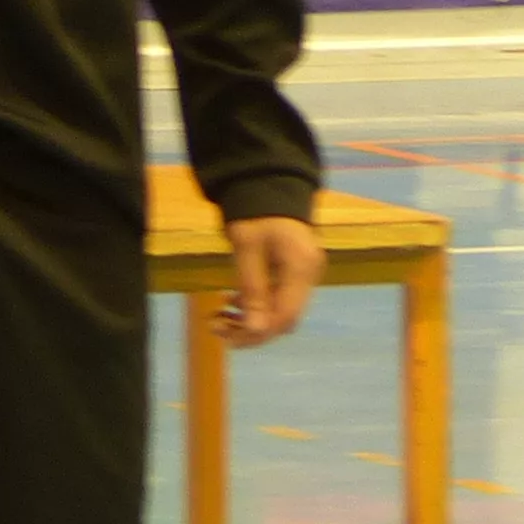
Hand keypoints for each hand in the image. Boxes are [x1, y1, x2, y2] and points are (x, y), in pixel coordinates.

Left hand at [218, 213, 323, 347]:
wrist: (266, 187)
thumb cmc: (255, 213)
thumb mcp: (247, 247)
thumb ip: (252, 288)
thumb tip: (254, 330)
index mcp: (302, 268)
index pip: (285, 315)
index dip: (257, 332)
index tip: (226, 337)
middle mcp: (308, 275)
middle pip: (283, 318)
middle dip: (250, 329)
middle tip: (215, 327)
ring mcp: (303, 275)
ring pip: (279, 312)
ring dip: (249, 319)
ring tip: (218, 318)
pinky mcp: (293, 274)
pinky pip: (277, 299)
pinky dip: (254, 306)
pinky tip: (231, 303)